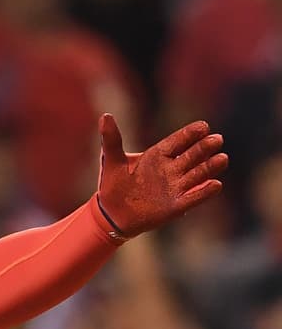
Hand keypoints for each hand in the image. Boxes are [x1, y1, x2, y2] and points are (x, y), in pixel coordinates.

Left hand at [96, 114, 226, 236]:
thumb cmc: (113, 184)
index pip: (178, 141)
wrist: (112, 213)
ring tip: (222, 158)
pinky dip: (204, 192)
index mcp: (158, 155)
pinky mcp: (177, 205)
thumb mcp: (111, 160)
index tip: (203, 126)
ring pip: (198, 174)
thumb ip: (112, 139)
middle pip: (192, 155)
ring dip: (210, 167)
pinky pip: (194, 197)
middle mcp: (171, 169)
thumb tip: (106, 115)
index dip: (190, 134)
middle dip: (204, 148)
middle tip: (216, 139)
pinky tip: (215, 184)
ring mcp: (176, 186)